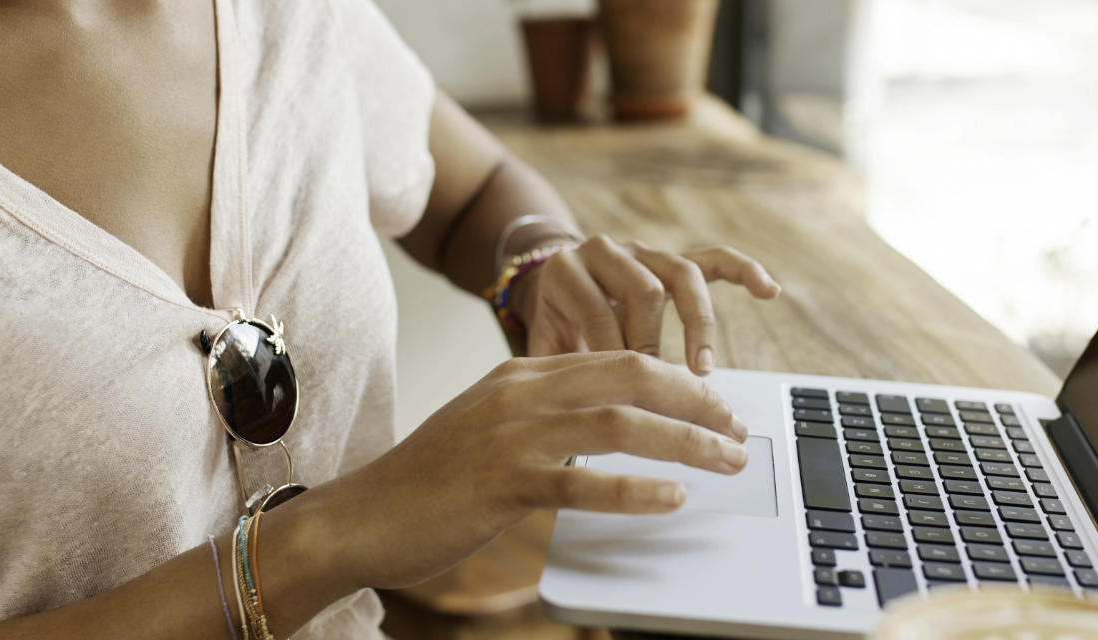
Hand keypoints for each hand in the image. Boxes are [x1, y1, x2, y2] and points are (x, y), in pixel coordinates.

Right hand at [296, 351, 747, 591]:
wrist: (361, 515)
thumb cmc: (428, 483)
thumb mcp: (490, 430)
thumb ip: (543, 420)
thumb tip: (605, 429)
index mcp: (521, 376)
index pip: (617, 361)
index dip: (677, 380)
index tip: (715, 404)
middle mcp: (521, 393)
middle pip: (630, 376)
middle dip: (696, 400)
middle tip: (736, 429)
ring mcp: (511, 435)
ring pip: (619, 423)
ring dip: (684, 440)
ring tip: (725, 460)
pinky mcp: (502, 483)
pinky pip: (581, 480)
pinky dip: (634, 488)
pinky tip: (670, 498)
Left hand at [509, 236, 780, 374]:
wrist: (547, 289)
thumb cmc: (552, 330)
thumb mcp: (542, 350)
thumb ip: (556, 374)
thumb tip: (577, 425)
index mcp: (567, 272)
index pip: (597, 312)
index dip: (612, 356)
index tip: (624, 397)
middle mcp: (607, 253)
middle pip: (642, 291)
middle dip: (653, 343)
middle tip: (658, 387)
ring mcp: (642, 252)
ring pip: (681, 274)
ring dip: (697, 324)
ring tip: (703, 368)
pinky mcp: (671, 259)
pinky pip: (714, 258)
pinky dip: (743, 272)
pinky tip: (769, 291)